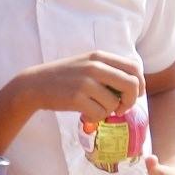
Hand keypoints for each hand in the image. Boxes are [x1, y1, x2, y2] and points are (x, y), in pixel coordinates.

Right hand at [22, 52, 144, 126]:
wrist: (34, 85)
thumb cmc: (63, 77)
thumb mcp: (86, 64)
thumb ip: (108, 69)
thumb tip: (133, 87)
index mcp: (99, 57)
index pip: (134, 68)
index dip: (140, 83)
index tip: (135, 93)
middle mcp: (95, 67)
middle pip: (131, 85)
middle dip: (131, 100)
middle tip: (122, 107)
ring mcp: (85, 83)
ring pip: (114, 103)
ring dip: (109, 111)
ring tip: (97, 109)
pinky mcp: (75, 98)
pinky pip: (99, 113)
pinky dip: (96, 118)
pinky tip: (87, 114)